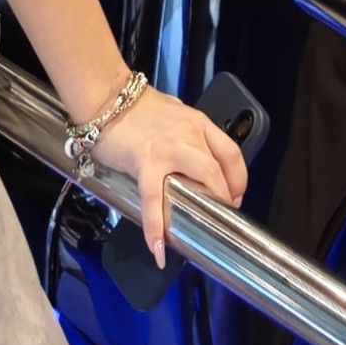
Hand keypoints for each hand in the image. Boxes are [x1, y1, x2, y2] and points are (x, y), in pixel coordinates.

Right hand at [93, 86, 250, 268]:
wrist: (107, 98)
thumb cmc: (138, 109)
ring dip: (203, 207)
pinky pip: (155, 199)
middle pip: (219, 169)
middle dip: (223, 198)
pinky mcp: (145, 162)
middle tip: (217, 216)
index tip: (234, 197)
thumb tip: (194, 159)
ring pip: (201, 178)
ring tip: (196, 229)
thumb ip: (187, 136)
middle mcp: (190, 134)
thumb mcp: (174, 116)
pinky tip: (158, 247)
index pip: (231, 153)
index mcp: (198, 124)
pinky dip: (157, 226)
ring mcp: (169, 148)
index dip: (238, 180)